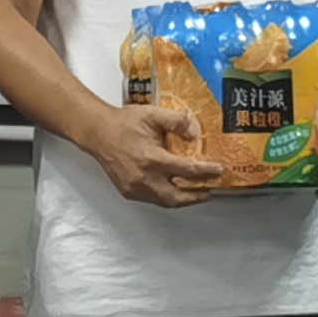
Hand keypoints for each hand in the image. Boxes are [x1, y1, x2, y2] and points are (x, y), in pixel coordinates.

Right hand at [89, 102, 226, 210]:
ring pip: (164, 201)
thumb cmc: (125, 123)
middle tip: (210, 190)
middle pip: (177, 197)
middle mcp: (144, 178)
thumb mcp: (153, 115)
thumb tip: (195, 134)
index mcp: (152, 159)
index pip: (187, 170)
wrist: (98, 132)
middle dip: (196, 196)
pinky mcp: (128, 192)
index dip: (207, 171)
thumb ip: (177, 122)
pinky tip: (173, 189)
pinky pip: (152, 199)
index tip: (219, 170)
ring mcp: (135, 188)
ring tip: (195, 193)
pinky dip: (166, 196)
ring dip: (182, 199)